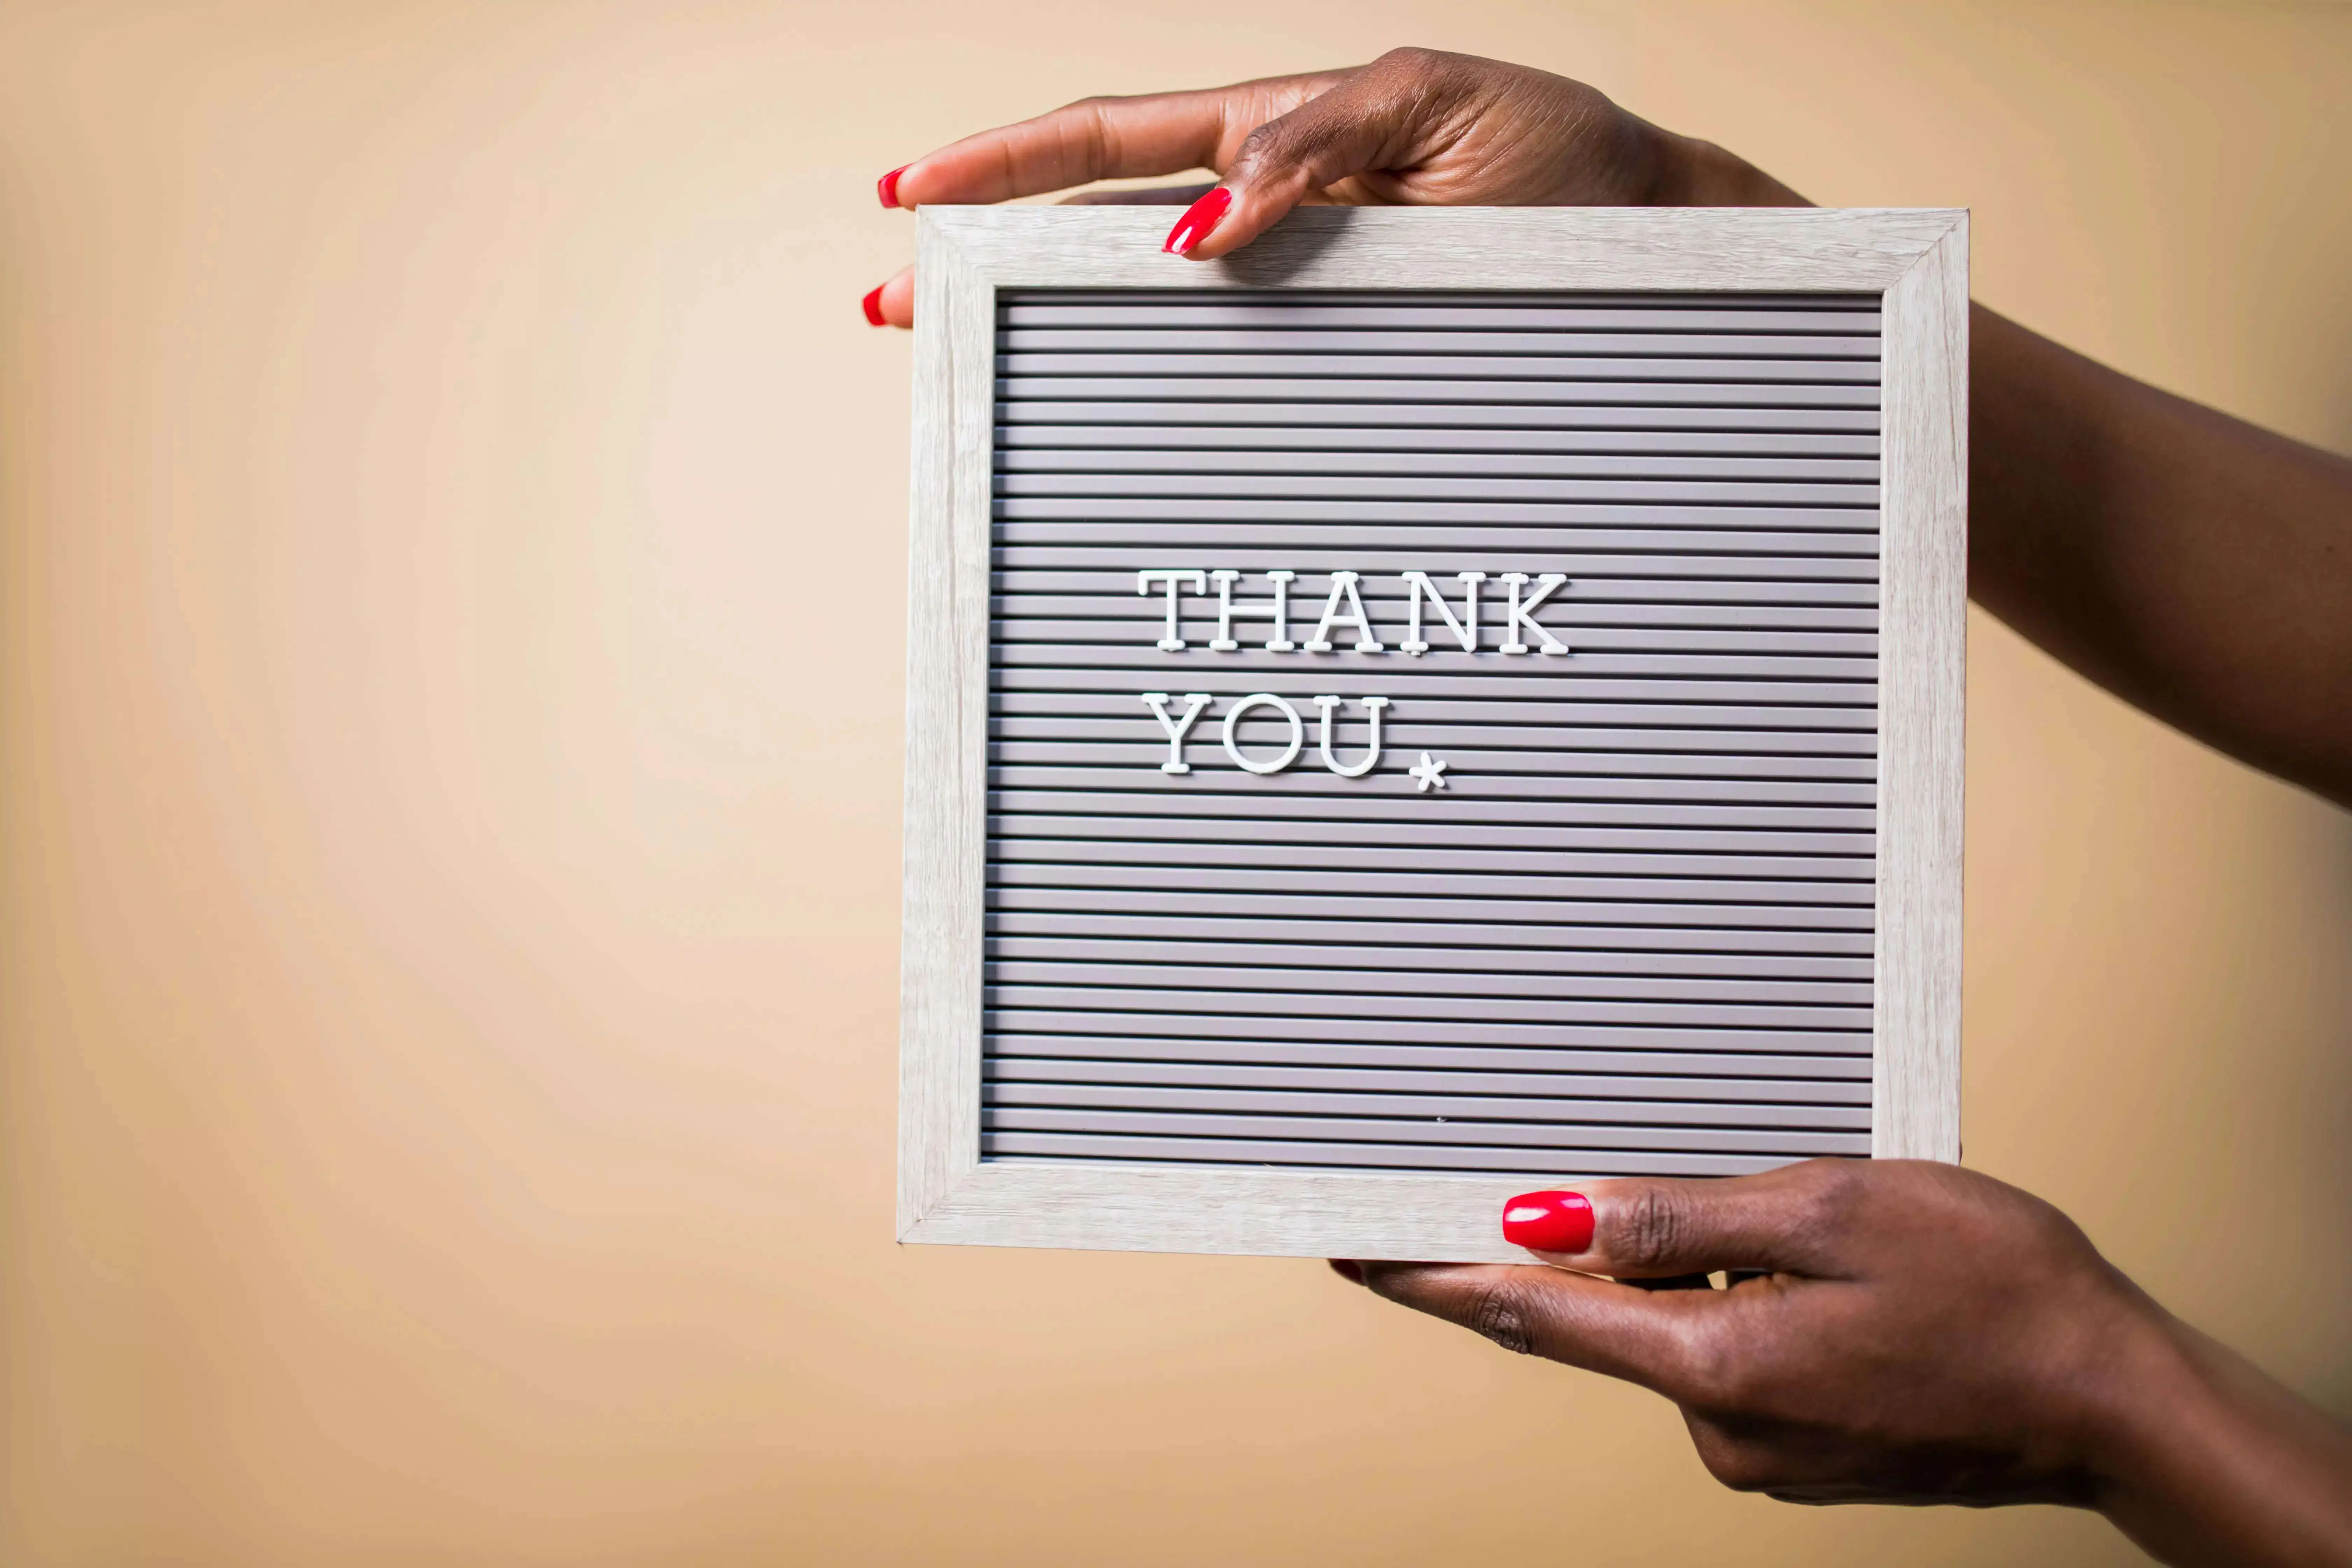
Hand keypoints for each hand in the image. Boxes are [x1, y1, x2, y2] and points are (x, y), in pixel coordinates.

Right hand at [862, 46, 1801, 325]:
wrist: (1652, 242)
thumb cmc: (1562, 163)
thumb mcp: (1440, 111)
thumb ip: (1317, 148)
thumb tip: (1205, 222)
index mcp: (1282, 133)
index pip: (1116, 141)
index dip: (1005, 159)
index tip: (911, 187)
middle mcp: (1270, 213)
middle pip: (1095, 228)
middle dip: (984, 254)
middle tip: (893, 299)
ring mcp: (1293, 284)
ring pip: (1142, 304)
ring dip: (1046, 327)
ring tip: (952, 355)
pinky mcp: (1335, 346)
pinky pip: (1227, 368)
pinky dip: (1152, 388)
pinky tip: (1099, 411)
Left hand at [1338, 1160, 2351, 1565]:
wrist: (2108, 1394)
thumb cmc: (1997, 1289)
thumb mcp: (1834, 1208)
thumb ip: (1681, 1217)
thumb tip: (1554, 1218)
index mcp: (1718, 1364)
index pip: (1529, 1316)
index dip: (1431, 1277)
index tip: (1354, 1248)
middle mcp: (1720, 1425)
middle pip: (1599, 1318)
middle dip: (1587, 1247)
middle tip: (1606, 1178)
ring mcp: (1756, 1446)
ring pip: (1672, 1328)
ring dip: (1691, 1265)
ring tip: (1799, 1226)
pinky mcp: (1792, 1443)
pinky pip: (1722, 1353)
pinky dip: (1734, 1301)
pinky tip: (1814, 1275)